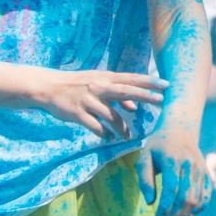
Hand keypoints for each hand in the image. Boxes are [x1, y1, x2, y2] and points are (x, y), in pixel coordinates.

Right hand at [30, 69, 167, 139]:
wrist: (49, 87)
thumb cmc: (80, 84)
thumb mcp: (99, 84)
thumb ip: (118, 94)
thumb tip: (135, 108)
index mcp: (106, 78)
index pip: (132, 79)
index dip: (149, 82)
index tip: (166, 85)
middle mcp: (99, 87)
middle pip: (125, 91)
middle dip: (144, 95)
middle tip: (161, 100)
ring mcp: (88, 100)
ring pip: (111, 115)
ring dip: (122, 127)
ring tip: (127, 136)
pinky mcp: (77, 113)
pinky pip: (94, 126)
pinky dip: (103, 133)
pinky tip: (108, 137)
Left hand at [137, 131, 208, 215]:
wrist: (181, 130)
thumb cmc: (158, 145)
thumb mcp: (145, 157)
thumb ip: (145, 180)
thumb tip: (151, 203)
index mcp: (173, 161)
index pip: (171, 190)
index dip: (164, 208)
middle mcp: (190, 166)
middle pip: (185, 198)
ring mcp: (201, 170)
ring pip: (196, 200)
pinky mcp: (206, 173)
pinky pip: (206, 195)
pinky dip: (199, 208)